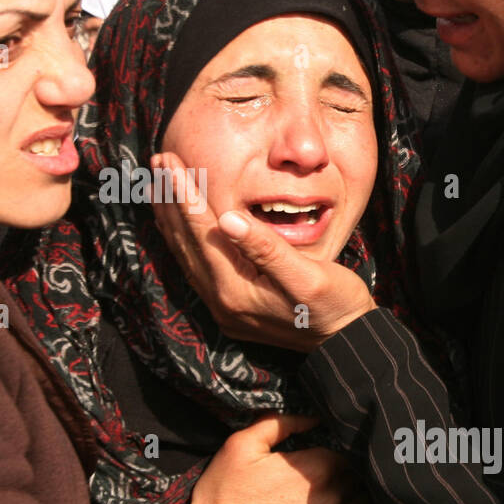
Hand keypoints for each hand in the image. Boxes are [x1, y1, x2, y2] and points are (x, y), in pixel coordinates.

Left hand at [151, 152, 374, 349]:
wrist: (346, 342)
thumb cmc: (335, 305)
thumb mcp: (308, 276)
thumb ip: (266, 249)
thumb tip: (228, 220)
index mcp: (237, 291)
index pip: (202, 232)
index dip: (184, 194)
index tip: (169, 161)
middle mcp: (222, 301)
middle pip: (186, 242)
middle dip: (170, 200)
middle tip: (157, 162)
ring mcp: (223, 307)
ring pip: (186, 254)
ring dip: (172, 218)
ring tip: (158, 186)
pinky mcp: (229, 306)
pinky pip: (196, 266)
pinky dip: (185, 238)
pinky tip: (180, 222)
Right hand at [189, 413, 367, 503]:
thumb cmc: (225, 497)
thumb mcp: (241, 446)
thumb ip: (278, 424)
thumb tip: (311, 418)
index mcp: (319, 470)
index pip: (348, 453)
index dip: (336, 451)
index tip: (322, 455)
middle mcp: (335, 501)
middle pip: (358, 480)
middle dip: (346, 474)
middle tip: (323, 475)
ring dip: (348, 500)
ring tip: (325, 498)